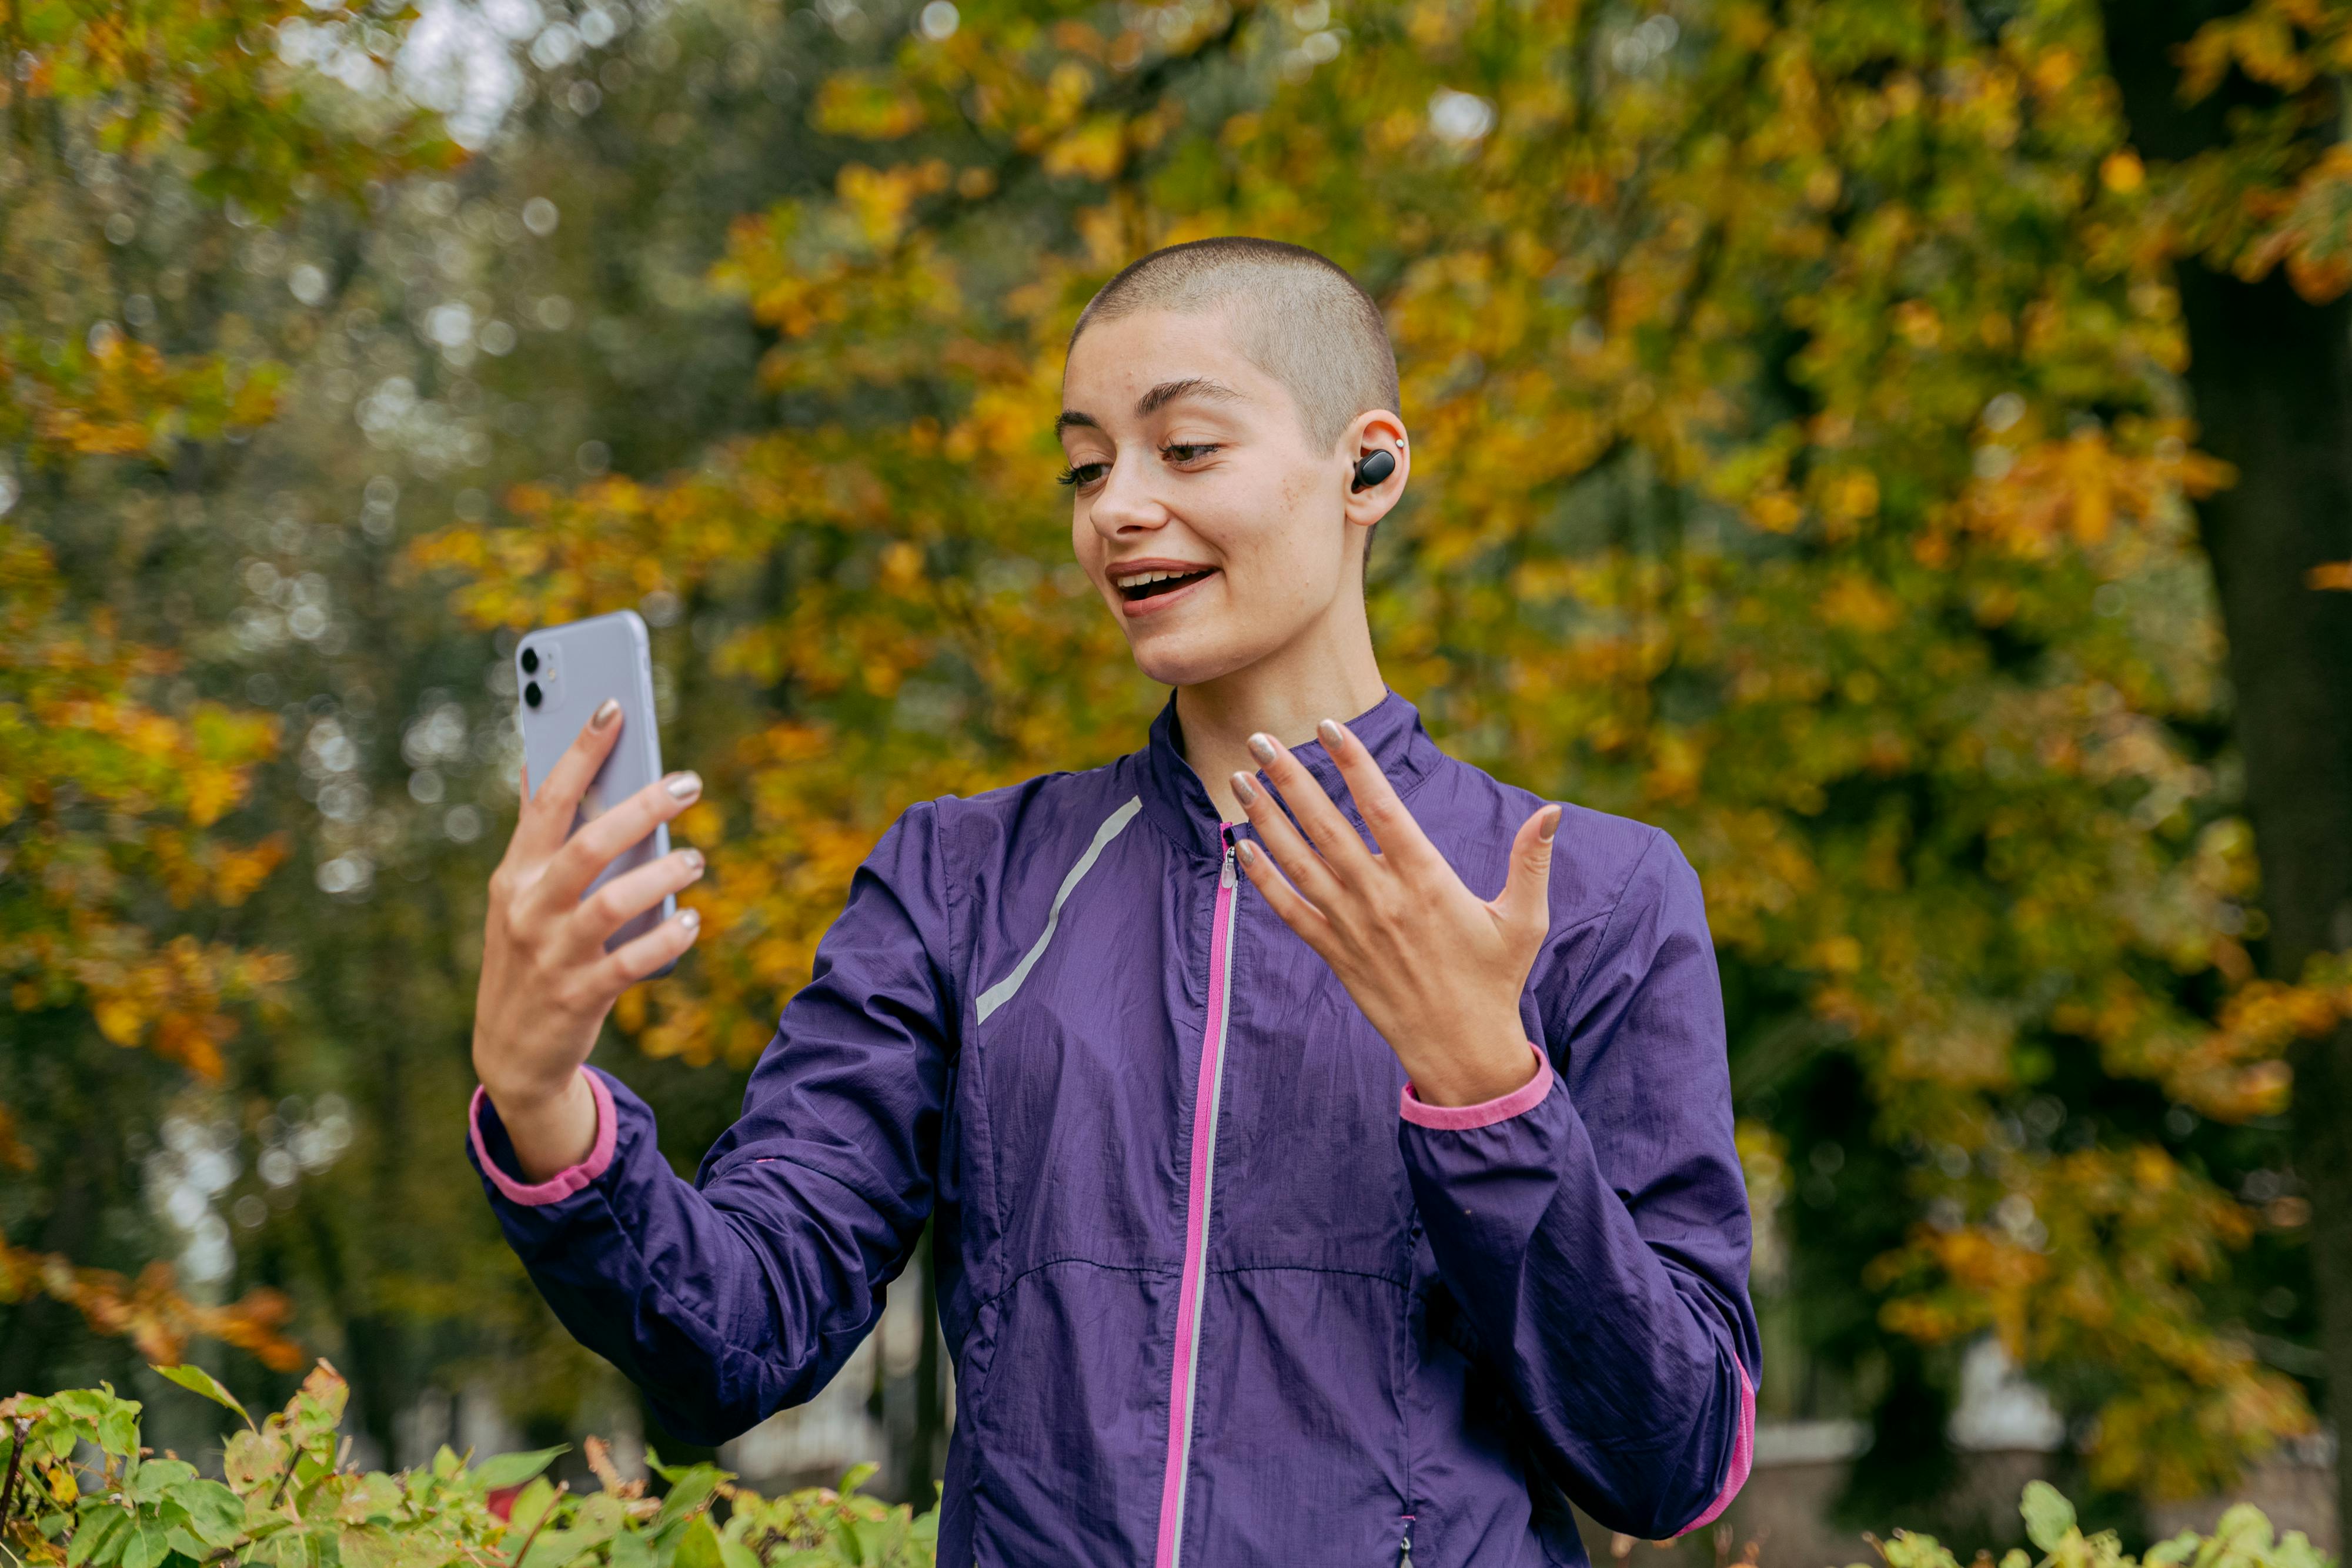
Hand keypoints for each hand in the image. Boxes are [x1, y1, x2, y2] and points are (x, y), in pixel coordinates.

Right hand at [472, 698, 705, 1177]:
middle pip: (587, 845)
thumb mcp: (518, 897)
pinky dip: (665, 940)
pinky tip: (691, 921)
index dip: (580, 751)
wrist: (510, 1054)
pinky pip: (630, 962)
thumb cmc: (528, 955)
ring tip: (695, 856)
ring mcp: (551, 954)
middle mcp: (527, 908)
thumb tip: (540, 763)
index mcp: (513, 874)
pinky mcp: (578, 996)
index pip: (545, 799)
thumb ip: (538, 839)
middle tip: (689, 782)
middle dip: (640, 807)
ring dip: (660, 875)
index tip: (614, 706)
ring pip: (610, 903)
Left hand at [1230, 718, 1559, 1106]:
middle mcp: (1383, 897)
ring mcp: (1353, 925)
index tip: (1330, 726)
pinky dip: (1263, 877)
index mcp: (1427, 880)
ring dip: (1266, 818)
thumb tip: (1553, 810)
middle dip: (1291, 777)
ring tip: (1239, 779)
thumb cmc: (1495, 979)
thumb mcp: (1525, 920)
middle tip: (1260, 738)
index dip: (1354, 763)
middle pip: (1326, 825)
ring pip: (1299, 861)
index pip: (1382, 806)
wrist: (1462, 1049)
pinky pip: (1290, 909)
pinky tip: (1242, 846)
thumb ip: (1531, 861)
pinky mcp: (1335, 953)